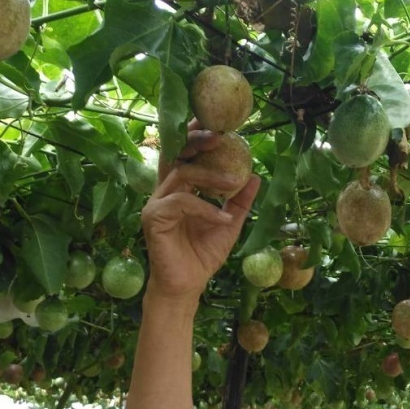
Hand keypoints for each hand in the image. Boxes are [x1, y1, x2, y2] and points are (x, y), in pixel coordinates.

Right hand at [140, 124, 260, 302]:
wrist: (188, 285)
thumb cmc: (203, 255)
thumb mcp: (229, 223)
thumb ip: (239, 201)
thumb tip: (256, 176)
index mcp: (180, 188)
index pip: (184, 153)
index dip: (195, 135)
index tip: (217, 123)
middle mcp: (165, 190)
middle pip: (176, 154)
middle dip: (198, 140)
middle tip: (223, 135)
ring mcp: (156, 203)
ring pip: (182, 175)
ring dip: (211, 176)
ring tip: (235, 182)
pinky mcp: (153, 218)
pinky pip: (182, 202)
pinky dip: (205, 208)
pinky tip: (223, 218)